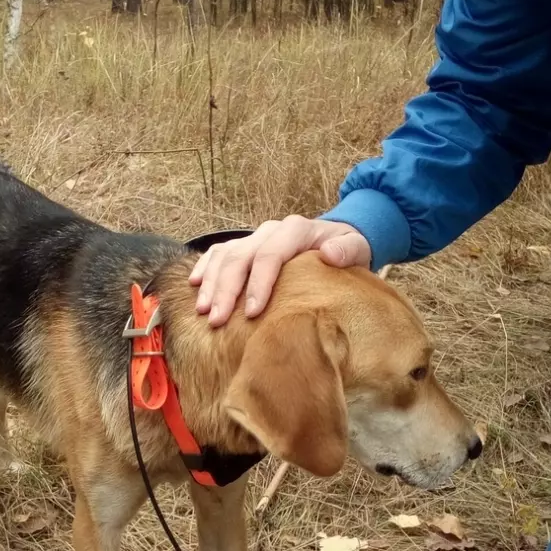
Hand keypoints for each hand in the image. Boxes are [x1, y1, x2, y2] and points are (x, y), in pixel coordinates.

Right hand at [189, 215, 371, 326]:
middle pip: (240, 257)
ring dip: (210, 283)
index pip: (269, 255)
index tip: (251, 313)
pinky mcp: (245, 246)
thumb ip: (347, 250)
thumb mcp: (357, 248)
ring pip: (224, 255)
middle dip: (226, 289)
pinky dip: (204, 268)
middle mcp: (270, 230)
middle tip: (216, 320)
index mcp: (295, 230)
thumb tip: (329, 254)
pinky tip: (193, 287)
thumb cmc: (347, 249)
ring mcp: (255, 237)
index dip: (258, 283)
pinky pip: (218, 253)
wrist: (337, 239)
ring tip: (202, 311)